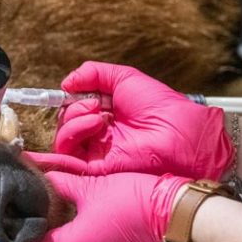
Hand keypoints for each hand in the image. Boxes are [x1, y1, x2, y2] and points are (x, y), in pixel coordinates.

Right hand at [29, 62, 233, 178]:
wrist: (177, 130)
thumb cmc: (160, 105)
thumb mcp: (125, 77)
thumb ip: (93, 74)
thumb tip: (66, 82)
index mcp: (106, 114)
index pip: (74, 106)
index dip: (70, 97)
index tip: (71, 88)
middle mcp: (99, 134)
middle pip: (66, 121)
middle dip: (74, 107)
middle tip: (95, 104)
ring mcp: (97, 151)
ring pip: (63, 138)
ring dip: (74, 120)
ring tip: (97, 115)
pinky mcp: (96, 168)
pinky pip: (68, 156)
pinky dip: (72, 135)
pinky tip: (93, 125)